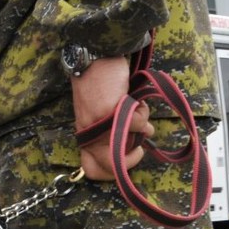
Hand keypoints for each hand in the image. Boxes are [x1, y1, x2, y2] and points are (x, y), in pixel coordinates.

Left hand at [71, 57, 153, 180]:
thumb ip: (112, 130)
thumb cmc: (100, 82)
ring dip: (140, 130)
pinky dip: (143, 113)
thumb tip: (134, 146)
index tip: (125, 158)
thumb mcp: (102, 112)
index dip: (111, 172)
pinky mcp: (111, 112)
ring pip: (127, 146)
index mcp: (85, 134)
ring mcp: (98, 124)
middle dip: (131, 157)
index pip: (91, 170)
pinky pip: (137, 125)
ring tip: (137, 111)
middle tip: (137, 141)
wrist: (94, 56)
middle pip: (110, 166)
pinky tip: (137, 100)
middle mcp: (89, 133)